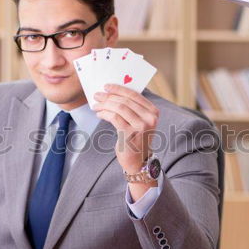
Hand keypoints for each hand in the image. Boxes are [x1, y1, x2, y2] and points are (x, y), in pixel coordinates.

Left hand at [93, 84, 158, 199]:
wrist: (138, 161)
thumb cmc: (135, 139)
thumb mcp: (139, 122)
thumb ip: (132, 108)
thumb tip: (113, 93)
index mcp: (153, 112)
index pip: (134, 95)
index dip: (119, 89)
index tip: (106, 87)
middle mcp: (149, 118)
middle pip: (125, 100)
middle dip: (109, 96)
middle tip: (97, 95)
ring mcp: (141, 126)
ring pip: (119, 107)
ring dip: (104, 105)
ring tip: (96, 105)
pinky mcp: (130, 134)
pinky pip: (114, 118)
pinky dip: (104, 113)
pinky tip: (99, 114)